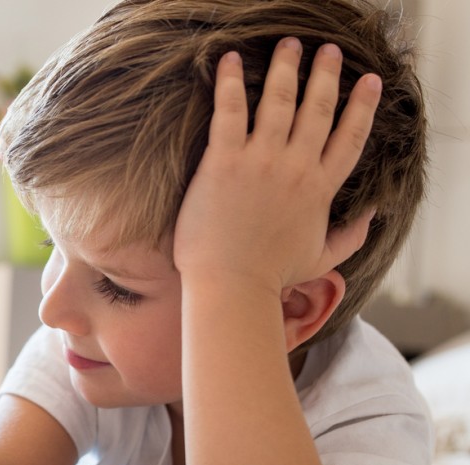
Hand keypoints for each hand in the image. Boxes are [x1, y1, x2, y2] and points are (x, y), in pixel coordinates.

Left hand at [173, 38, 380, 292]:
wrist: (231, 285)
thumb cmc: (270, 276)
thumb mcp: (322, 258)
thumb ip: (352, 235)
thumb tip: (375, 215)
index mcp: (321, 188)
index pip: (350, 137)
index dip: (362, 106)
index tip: (369, 81)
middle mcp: (296, 167)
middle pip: (318, 109)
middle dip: (325, 74)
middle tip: (327, 50)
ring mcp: (261, 161)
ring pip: (280, 100)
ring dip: (287, 67)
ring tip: (290, 44)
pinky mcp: (225, 161)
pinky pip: (230, 110)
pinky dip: (231, 82)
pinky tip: (232, 59)